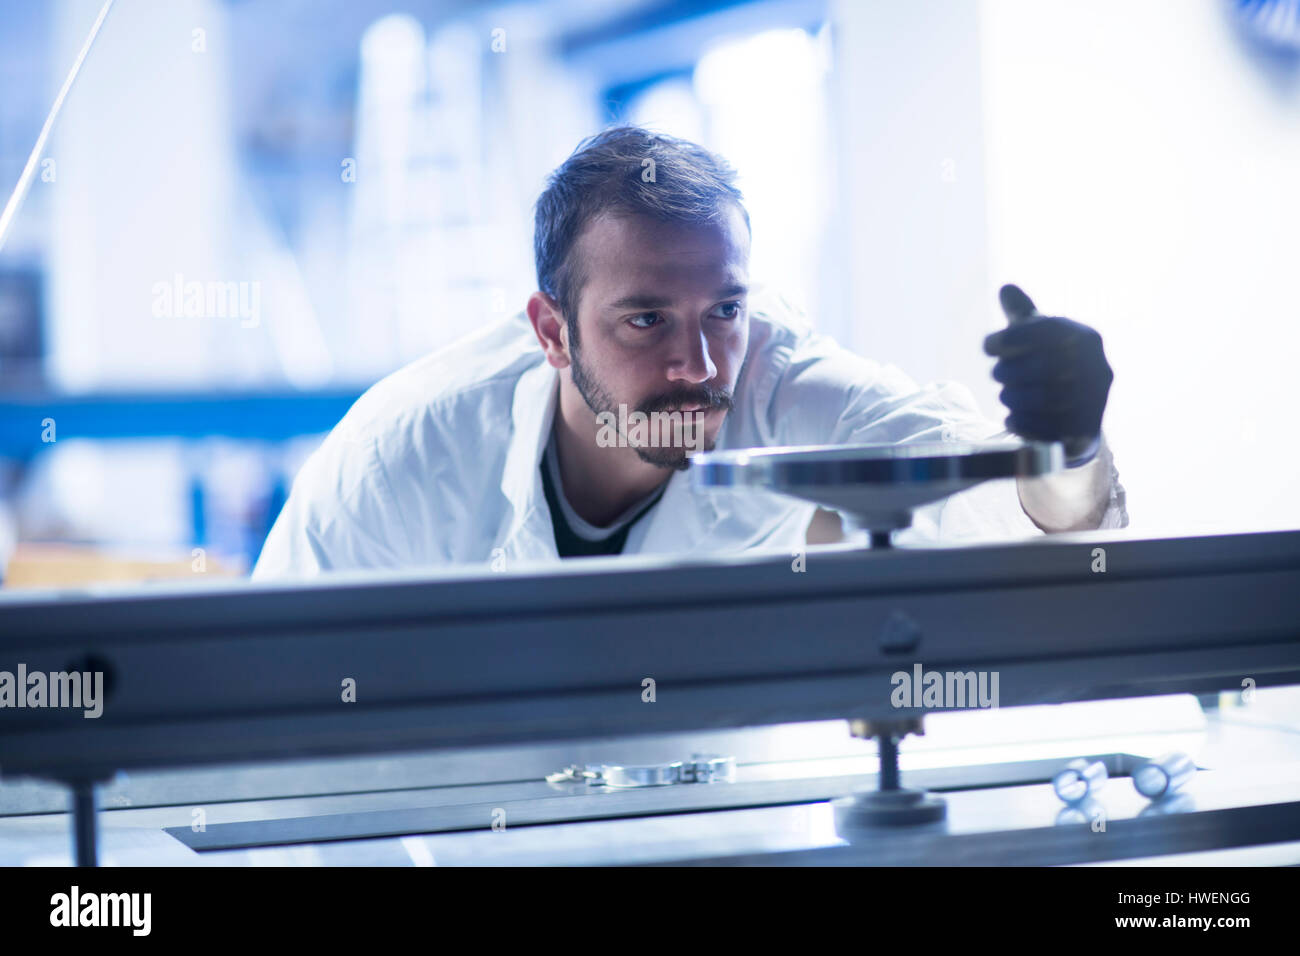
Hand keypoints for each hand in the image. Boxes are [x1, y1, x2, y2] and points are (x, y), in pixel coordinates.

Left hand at [982, 284, 1112, 465]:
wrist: (1077, 417)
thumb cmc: (1051, 367)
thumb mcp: (1040, 339)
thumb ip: (1023, 315)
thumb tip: (1006, 288)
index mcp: (1086, 338)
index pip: (1046, 330)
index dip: (1011, 337)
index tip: (989, 346)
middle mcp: (1098, 368)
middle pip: (1043, 366)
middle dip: (1009, 370)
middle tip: (997, 374)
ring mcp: (1094, 402)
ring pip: (1043, 399)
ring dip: (1013, 396)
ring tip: (1005, 395)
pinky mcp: (1083, 433)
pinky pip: (1044, 428)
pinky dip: (1020, 422)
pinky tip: (1012, 417)